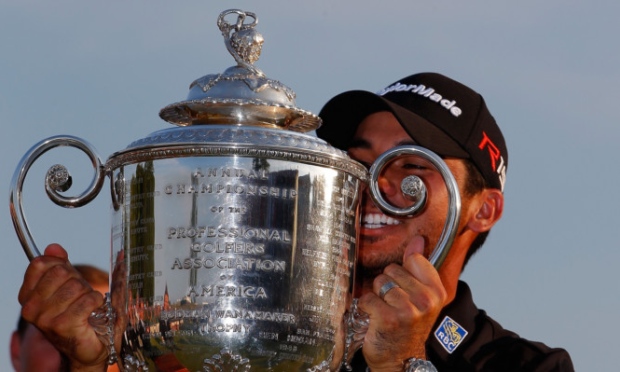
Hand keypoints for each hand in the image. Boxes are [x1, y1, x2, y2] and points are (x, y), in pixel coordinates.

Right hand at [18, 244, 108, 371]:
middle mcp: (31, 308)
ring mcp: (45, 319)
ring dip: (89, 293)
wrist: (87, 346)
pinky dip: (97, 302)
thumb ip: (60, 265)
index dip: (60, 264)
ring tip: (87, 306)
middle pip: (61, 272)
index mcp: (27, 296)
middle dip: (78, 280)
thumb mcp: (68, 284)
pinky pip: (87, 299)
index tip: (69, 277)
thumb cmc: (78, 314)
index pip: (40, 264)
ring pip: (76, 286)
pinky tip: (94, 311)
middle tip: (81, 295)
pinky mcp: (62, 326)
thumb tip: (53, 247)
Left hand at [357, 236, 446, 370]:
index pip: (415, 260)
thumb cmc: (408, 327)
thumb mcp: (420, 296)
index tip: (405, 286)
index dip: (403, 271)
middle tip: (394, 304)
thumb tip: (418, 239)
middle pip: (392, 270)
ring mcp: (407, 310)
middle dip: (388, 285)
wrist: (400, 360)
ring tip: (385, 311)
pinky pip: (367, 298)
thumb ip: (417, 266)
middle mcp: (425, 300)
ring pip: (379, 283)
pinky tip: (375, 318)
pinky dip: (366, 307)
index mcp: (436, 292)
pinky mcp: (387, 318)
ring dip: (377, 297)